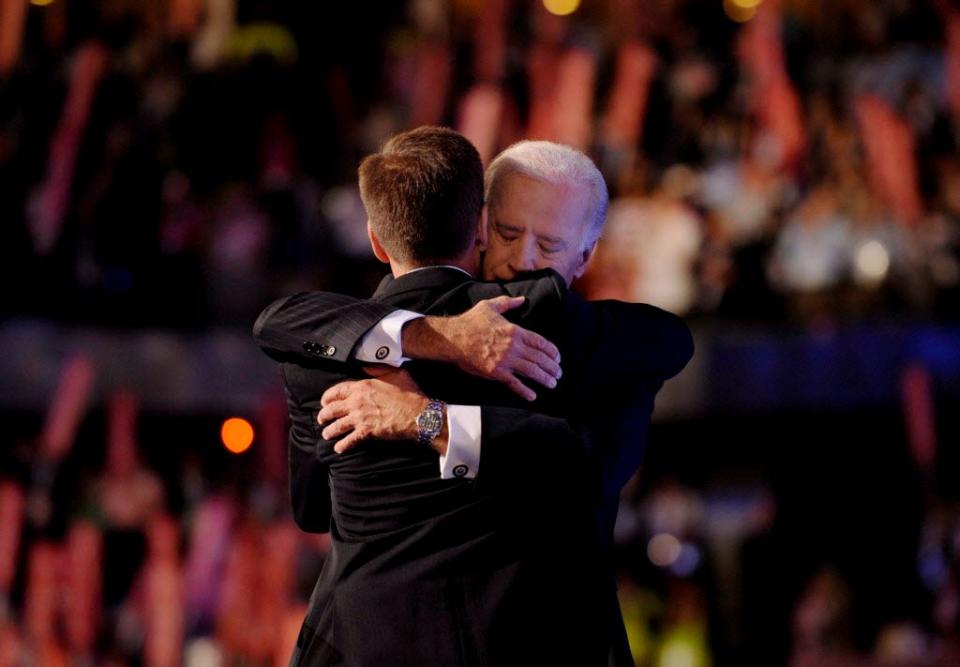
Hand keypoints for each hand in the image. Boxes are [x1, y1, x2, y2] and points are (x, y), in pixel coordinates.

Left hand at [317, 370, 445, 454]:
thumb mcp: (394, 374)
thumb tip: (368, 365)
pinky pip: (349, 440)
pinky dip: (342, 445)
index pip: (337, 391)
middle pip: (332, 409)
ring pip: (337, 426)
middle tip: (322, 419)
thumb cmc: (409, 393)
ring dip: (329, 431)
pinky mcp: (366, 432)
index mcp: (362, 386)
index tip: (324, 402)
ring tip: (327, 434)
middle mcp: (357, 402)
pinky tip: (339, 449)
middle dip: (324, 415)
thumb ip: (378, 369)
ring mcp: (360, 418)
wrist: (417, 414)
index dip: (327, 397)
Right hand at [405, 296, 561, 400]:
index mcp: (515, 331)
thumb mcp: (490, 306)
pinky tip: (533, 396)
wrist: (453, 338)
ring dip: (544, 378)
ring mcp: (505, 361)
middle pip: (539, 358)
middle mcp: (513, 346)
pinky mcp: (495, 372)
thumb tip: (522, 299)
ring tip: (552, 383)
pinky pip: (514, 383)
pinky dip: (524, 391)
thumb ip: (508, 303)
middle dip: (552, 367)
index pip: (540, 342)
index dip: (552, 351)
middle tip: (558, 373)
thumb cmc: (470, 321)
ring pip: (531, 371)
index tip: (558, 358)